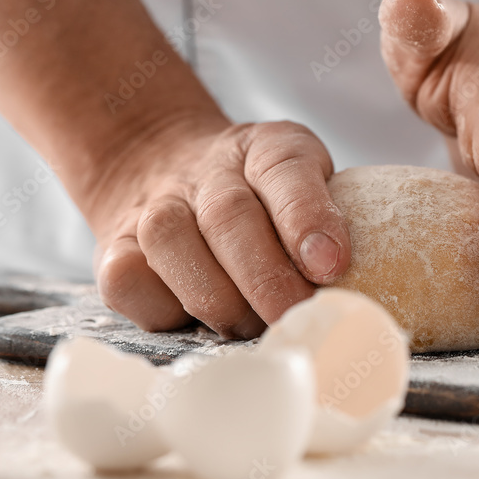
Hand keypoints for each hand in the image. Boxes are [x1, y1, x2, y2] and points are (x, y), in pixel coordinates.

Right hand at [88, 121, 350, 338]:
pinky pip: (128, 281)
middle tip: (298, 321)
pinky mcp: (115, 248)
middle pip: (230, 217)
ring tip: (254, 328)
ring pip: (172, 245)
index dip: (308, 218)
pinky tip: (196, 321)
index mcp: (268, 150)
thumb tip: (364, 298)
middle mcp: (209, 172)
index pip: (287, 170)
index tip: (331, 266)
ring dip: (220, 300)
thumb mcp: (307, 190)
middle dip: (268, 280)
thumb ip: (331, 225)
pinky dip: (164, 310)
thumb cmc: (264, 202)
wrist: (166, 168)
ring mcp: (155, 206)